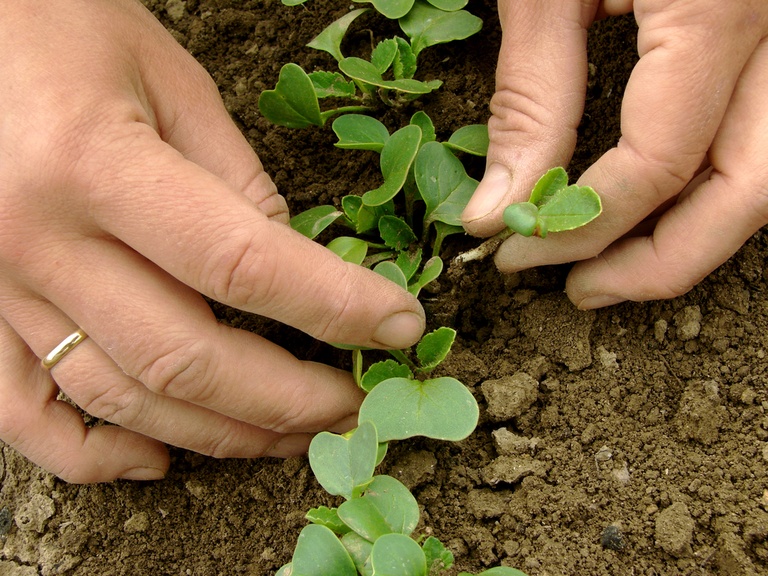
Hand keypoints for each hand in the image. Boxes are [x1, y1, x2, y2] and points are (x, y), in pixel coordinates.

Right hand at [0, 0, 423, 482]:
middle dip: (288, 399)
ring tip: (292, 439)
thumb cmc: (62, 29)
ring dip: (220, 433)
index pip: (244, 263)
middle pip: (186, 356)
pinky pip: (26, 413)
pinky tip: (159, 460)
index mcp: (95, 163)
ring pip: (122, 397)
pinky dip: (94, 454)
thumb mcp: (169, 80)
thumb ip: (236, 178)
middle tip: (353, 407)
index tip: (398, 327)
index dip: (335, 306)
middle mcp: (37, 241)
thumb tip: (297, 265)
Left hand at [462, 0, 767, 307]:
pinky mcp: (764, 43)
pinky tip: (641, 208)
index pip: (659, 163)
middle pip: (745, 189)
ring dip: (690, 233)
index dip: (582, 225)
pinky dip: (700, 185)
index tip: (517, 251)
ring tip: (606, 266)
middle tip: (581, 290)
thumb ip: (530, 100)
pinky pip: (751, 137)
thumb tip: (496, 214)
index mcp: (713, 8)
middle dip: (661, 261)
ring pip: (761, 172)